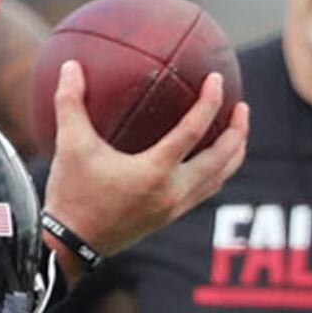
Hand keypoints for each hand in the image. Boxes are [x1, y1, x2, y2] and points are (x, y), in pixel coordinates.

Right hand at [38, 62, 250, 258]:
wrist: (70, 246)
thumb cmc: (71, 194)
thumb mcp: (70, 145)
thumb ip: (70, 103)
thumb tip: (69, 66)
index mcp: (154, 172)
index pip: (193, 132)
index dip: (209, 103)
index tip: (216, 80)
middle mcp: (172, 192)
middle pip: (221, 160)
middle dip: (237, 132)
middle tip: (242, 107)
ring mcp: (173, 208)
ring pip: (218, 179)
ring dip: (233, 155)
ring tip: (237, 133)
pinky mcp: (169, 218)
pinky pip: (204, 191)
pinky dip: (216, 172)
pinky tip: (210, 159)